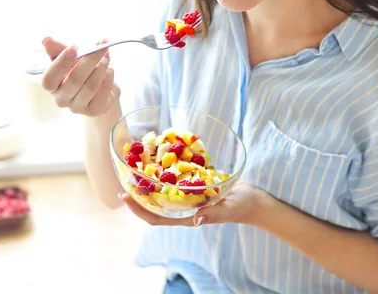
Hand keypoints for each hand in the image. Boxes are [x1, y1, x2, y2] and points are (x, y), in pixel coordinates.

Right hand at [41, 37, 119, 116]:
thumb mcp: (69, 59)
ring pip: (90, 86)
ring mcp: (77, 107)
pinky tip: (110, 70)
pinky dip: (108, 80)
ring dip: (101, 68)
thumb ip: (58, 50)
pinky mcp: (94, 111)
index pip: (49, 78)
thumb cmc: (80, 72)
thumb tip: (46, 40)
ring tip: (106, 57)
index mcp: (51, 86)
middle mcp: (61, 99)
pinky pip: (102, 94)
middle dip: (89, 60)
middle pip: (74, 79)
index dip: (61, 63)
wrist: (100, 89)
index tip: (74, 47)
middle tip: (101, 46)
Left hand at [119, 180, 266, 226]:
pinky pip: (175, 179)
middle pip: (153, 204)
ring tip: (136, 166)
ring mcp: (188, 196)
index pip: (156, 217)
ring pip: (162, 191)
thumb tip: (197, 220)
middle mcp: (183, 207)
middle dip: (137, 194)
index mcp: (186, 217)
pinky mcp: (194, 185)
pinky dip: (166, 170)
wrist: (253, 198)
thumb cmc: (242, 206)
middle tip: (123, 177)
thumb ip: (213, 214)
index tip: (125, 197)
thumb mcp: (228, 209)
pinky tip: (160, 156)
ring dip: (148, 181)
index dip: (138, 209)